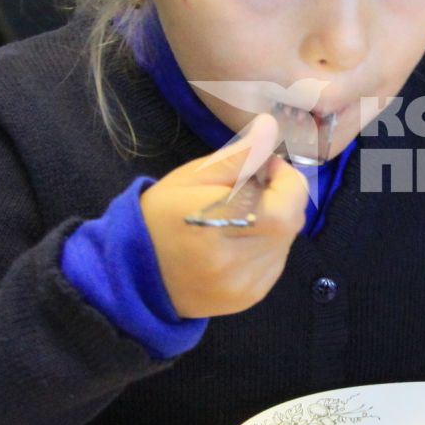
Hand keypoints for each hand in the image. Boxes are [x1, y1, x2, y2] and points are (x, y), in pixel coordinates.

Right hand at [140, 114, 309, 317]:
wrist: (133, 275)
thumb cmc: (160, 216)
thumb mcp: (192, 176)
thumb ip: (238, 156)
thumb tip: (272, 127)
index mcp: (219, 222)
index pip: (287, 199)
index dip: (284, 178)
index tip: (264, 169)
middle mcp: (237, 259)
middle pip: (291, 221)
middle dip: (280, 199)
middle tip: (250, 192)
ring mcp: (245, 283)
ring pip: (286, 242)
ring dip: (274, 224)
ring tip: (240, 219)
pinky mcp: (249, 297)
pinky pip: (275, 263)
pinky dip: (266, 248)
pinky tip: (238, 244)